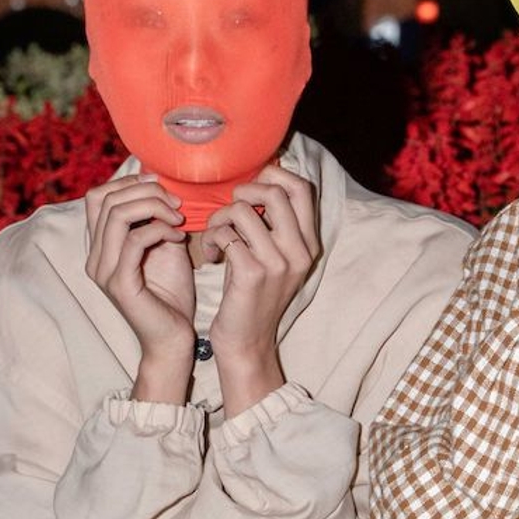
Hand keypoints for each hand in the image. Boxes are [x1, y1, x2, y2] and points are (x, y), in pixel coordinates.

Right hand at [85, 176, 194, 402]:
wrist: (173, 340)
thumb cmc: (171, 296)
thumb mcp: (162, 248)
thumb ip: (154, 220)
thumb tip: (160, 188)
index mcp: (100, 247)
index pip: (98, 197)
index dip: (128, 183)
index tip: (160, 187)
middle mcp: (95, 258)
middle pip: (106, 199)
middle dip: (146, 192)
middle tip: (176, 204)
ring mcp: (104, 271)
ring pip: (117, 215)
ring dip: (154, 208)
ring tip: (178, 219)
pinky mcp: (120, 284)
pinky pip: (134, 240)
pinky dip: (159, 230)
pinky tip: (178, 238)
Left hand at [204, 165, 319, 415]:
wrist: (247, 344)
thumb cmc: (251, 296)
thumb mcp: (273, 257)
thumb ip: (272, 224)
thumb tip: (261, 178)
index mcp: (308, 244)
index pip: (302, 188)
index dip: (273, 175)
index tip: (250, 187)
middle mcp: (299, 251)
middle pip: (276, 191)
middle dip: (244, 191)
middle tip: (229, 210)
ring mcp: (278, 262)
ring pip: (244, 210)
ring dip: (220, 218)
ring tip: (215, 237)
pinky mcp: (253, 273)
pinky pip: (226, 233)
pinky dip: (211, 238)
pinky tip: (210, 256)